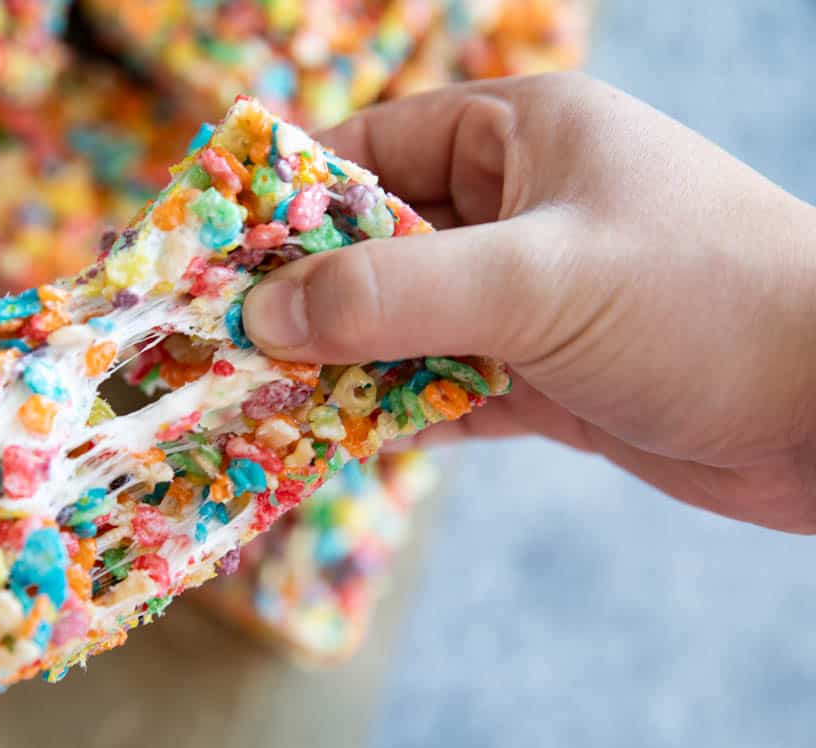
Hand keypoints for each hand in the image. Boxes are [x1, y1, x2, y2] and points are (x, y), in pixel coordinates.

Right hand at [244, 72, 815, 532]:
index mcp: (521, 139)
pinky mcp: (542, 377)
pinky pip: (439, 385)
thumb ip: (394, 292)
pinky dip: (390, 411)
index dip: (288, 198)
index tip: (211, 249)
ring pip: (401, 324)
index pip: (373, 150)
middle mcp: (517, 212)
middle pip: (376, 245)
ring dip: (339, 363)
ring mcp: (528, 299)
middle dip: (303, 295)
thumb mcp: (539, 279)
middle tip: (218, 339)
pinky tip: (334, 438)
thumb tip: (264, 313)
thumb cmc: (707, 303)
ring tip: (255, 396)